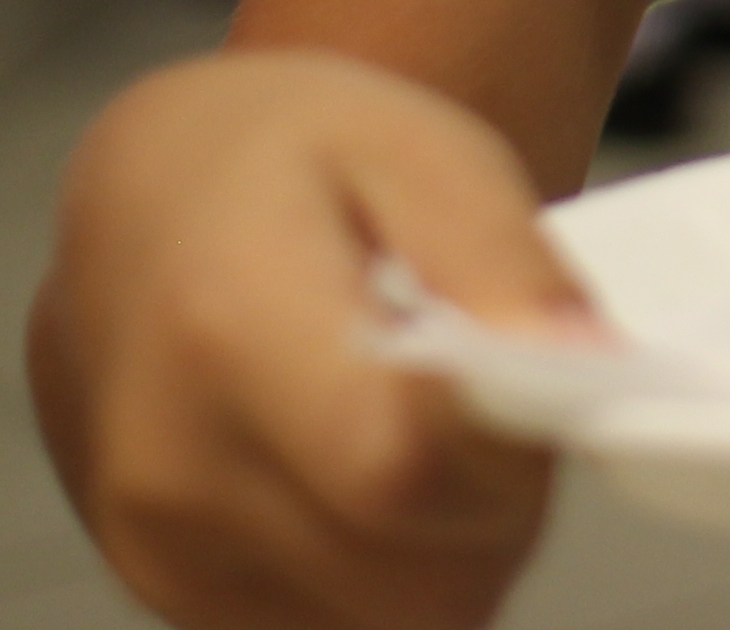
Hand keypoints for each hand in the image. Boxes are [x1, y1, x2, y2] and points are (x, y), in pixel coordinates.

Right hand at [33, 50, 587, 629]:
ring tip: (430, 422)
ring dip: (458, 545)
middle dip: (500, 498)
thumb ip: (502, 262)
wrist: (147, 205)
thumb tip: (582, 366)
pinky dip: (397, 572)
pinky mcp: (178, 603)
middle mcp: (172, 469)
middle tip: (493, 389)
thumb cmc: (291, 158)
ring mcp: (163, 554)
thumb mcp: (420, 148)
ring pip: (400, 622)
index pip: (399, 472)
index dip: (506, 452)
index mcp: (225, 331)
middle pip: (418, 570)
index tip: (545, 382)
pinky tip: (378, 472)